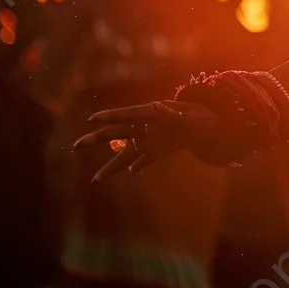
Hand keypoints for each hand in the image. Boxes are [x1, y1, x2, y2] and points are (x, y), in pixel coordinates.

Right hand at [72, 101, 220, 181]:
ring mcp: (151, 140)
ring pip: (126, 154)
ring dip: (111, 167)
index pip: (128, 114)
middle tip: (77, 145)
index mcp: (153, 113)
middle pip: (118, 133)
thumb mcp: (191, 115)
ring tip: (95, 181)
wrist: (211, 124)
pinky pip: (142, 161)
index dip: (110, 116)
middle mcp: (147, 127)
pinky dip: (136, 168)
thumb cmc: (201, 116)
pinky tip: (128, 173)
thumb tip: (156, 106)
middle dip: (98, 139)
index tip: (92, 120)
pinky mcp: (158, 151)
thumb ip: (173, 114)